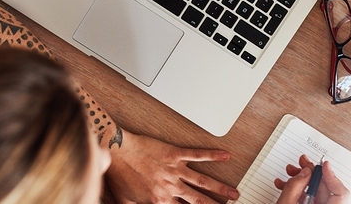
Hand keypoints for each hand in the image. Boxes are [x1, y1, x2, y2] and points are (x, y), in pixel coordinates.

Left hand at [104, 131, 239, 203]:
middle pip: (198, 200)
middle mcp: (171, 187)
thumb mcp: (125, 201)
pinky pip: (196, 155)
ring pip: (202, 181)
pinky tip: (225, 155)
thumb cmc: (119, 174)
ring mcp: (174, 170)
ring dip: (220, 187)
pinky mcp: (175, 154)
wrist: (117, 151)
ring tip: (233, 192)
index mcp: (160, 200)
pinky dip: (212, 156)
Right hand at [274, 155, 349, 203]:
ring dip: (302, 179)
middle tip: (302, 163)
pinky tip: (285, 184)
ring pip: (316, 192)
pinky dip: (298, 190)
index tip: (324, 165)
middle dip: (311, 173)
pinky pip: (309, 198)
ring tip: (289, 172)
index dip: (332, 176)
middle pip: (326, 188)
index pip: (341, 193)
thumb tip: (305, 171)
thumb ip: (296, 186)